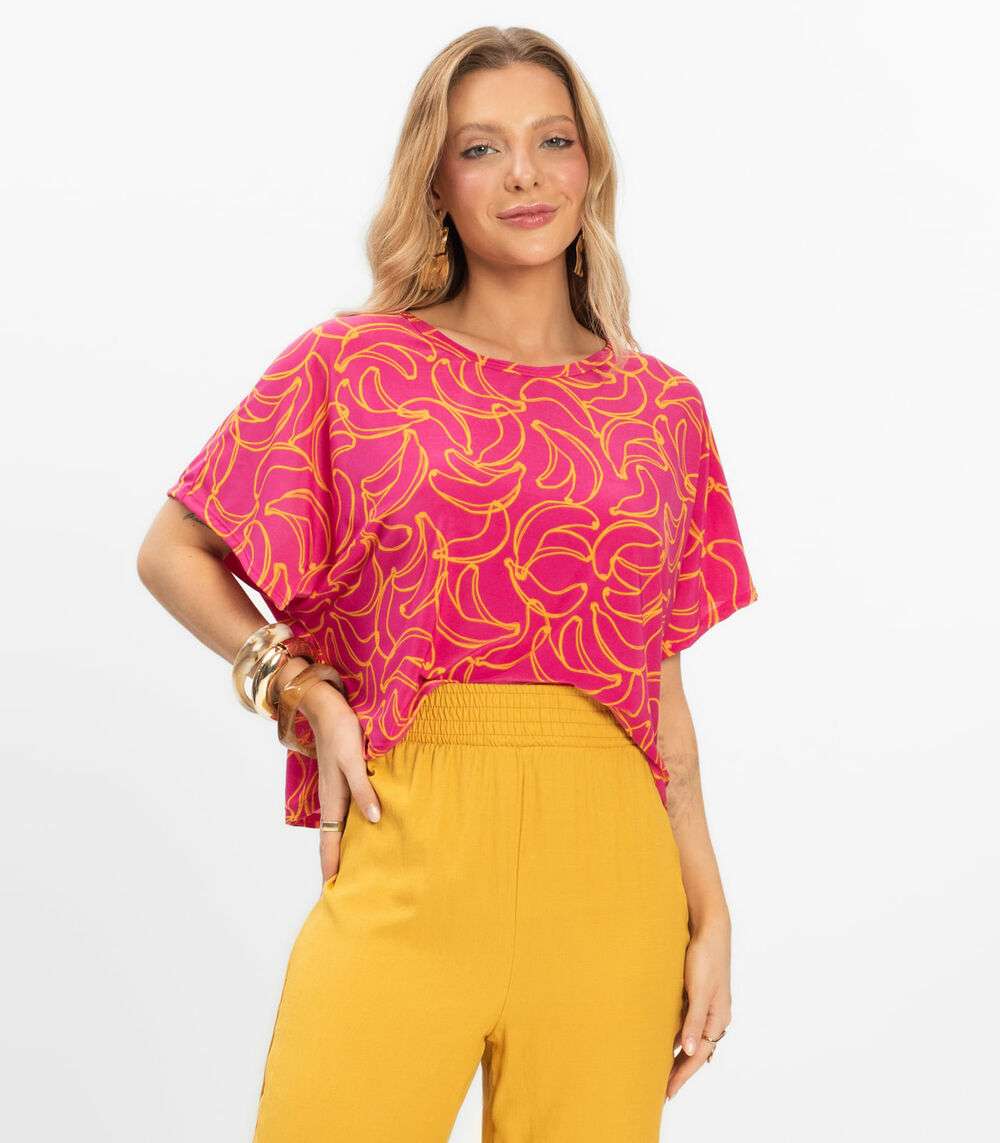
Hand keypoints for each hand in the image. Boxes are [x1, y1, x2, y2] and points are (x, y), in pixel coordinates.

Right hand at [300, 683, 382, 887]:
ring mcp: (336, 789)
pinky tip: (367, 828)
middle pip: (333, 840)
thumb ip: (363, 789)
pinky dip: (353, 826)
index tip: (333, 895)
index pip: (328, 843)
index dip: (330, 869)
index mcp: (332, 798)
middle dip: (338, 865)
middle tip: (350, 890)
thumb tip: (372, 820)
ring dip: (346, 847)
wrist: (327, 705)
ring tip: (360, 867)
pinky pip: (347, 811)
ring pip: (340, 826)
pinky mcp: (344, 778)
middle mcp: (332, 798)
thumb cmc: (341, 730)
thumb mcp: (353, 759)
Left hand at [665, 916, 731, 1101]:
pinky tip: (666, 1039)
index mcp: (718, 1017)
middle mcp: (715, 1015)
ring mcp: (707, 1005)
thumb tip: (687, 1051)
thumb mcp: (698, 990)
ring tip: (662, 1070)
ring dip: (678, 1053)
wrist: (710, 927)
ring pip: (692, 1037)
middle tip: (663, 1089)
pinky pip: (687, 1023)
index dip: (683, 1074)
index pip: (698, 1055)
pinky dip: (677, 1034)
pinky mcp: (698, 993)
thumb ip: (693, 1020)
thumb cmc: (705, 957)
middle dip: (681, 1070)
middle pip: (696, 1050)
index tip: (668, 1092)